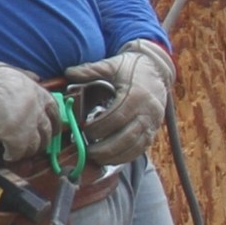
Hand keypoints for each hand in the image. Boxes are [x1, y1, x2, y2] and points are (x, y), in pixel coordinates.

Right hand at [0, 57, 57, 162]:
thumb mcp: (14, 71)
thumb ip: (27, 77)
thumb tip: (36, 78)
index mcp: (37, 93)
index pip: (54, 110)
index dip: (55, 121)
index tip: (53, 127)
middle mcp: (37, 110)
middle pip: (47, 131)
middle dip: (44, 140)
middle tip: (39, 145)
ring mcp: (28, 125)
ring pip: (36, 145)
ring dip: (29, 151)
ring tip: (22, 152)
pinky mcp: (15, 138)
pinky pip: (19, 153)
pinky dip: (14, 156)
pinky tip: (8, 156)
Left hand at [68, 39, 173, 165]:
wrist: (157, 71)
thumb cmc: (132, 68)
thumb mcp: (112, 65)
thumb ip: (90, 70)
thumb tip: (69, 73)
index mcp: (136, 95)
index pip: (117, 117)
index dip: (100, 127)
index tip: (84, 130)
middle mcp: (147, 112)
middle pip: (126, 137)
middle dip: (105, 148)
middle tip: (87, 151)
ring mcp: (152, 124)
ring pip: (134, 147)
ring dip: (114, 156)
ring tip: (96, 158)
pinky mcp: (153, 132)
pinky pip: (140, 150)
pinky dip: (124, 157)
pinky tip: (109, 158)